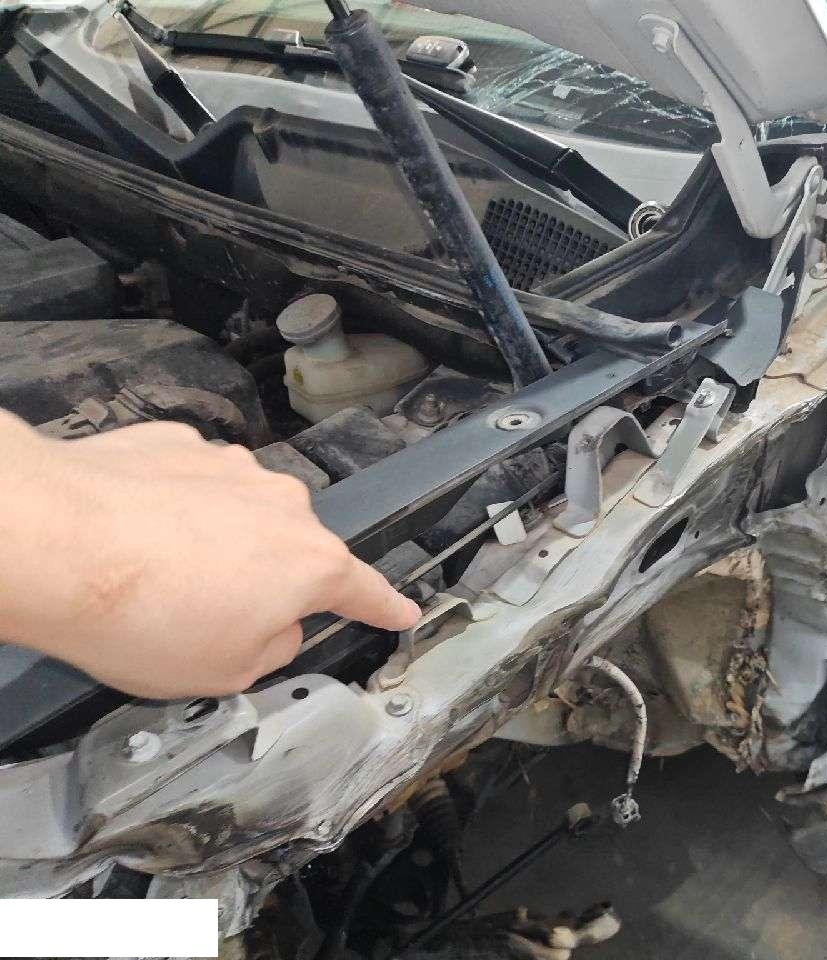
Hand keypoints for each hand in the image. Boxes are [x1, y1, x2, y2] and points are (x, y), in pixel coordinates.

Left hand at [0, 413, 419, 697]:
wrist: (52, 543)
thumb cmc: (138, 612)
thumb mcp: (225, 673)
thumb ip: (272, 650)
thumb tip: (272, 626)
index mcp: (310, 565)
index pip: (365, 592)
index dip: (386, 607)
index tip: (403, 609)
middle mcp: (283, 506)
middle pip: (290, 554)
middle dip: (260, 584)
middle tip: (204, 620)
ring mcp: (230, 468)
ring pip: (238, 517)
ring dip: (212, 547)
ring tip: (154, 581)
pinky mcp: (177, 448)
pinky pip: (189, 488)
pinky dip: (170, 513)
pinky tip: (131, 541)